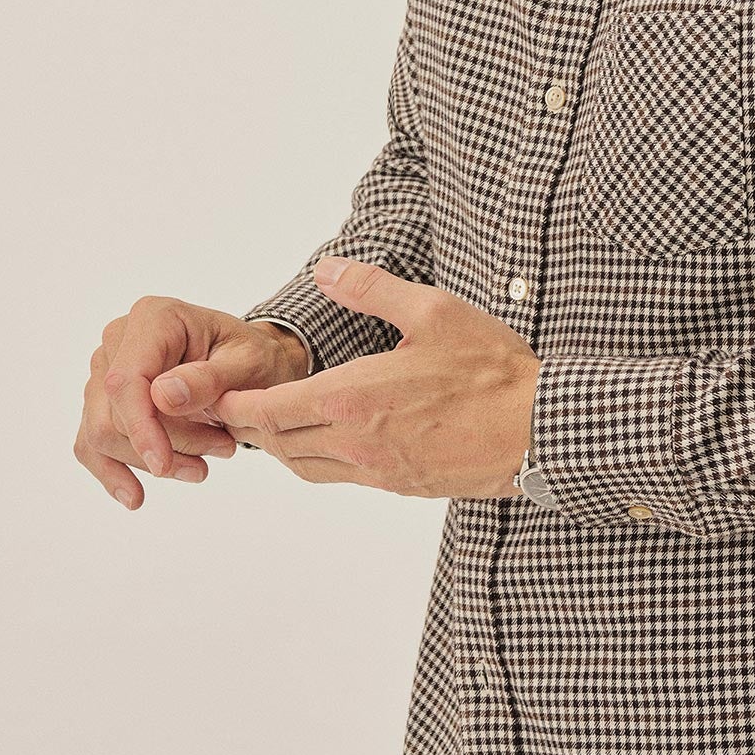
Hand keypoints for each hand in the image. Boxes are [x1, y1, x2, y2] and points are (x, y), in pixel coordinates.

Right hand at [76, 297, 308, 509]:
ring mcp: (105, 369)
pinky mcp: (103, 400)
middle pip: (112, 411)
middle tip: (221, 451)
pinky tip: (134, 496)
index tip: (164, 465)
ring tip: (201, 468)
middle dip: (163, 446)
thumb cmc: (253, 358)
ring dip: (148, 462)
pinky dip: (112, 472)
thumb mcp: (250, 363)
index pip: (126, 379)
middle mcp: (118, 340)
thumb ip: (210, 378)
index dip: (141, 427)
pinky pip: (91, 443)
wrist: (250, 364)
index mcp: (154, 318)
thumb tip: (162, 396)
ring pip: (102, 433)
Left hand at [212, 257, 540, 498]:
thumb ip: (371, 288)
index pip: (270, 410)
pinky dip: (316, 458)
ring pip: (306, 465)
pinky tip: (323, 437)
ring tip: (269, 423)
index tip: (216, 394)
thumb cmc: (491, 370)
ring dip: (282, 444)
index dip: (237, 404)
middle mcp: (356, 442)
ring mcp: (378, 470)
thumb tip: (326, 270)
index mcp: (352, 398)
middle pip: (279, 442)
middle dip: (250, 425)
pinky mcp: (401, 485)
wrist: (538, 430)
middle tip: (229, 408)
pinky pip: (341, 476)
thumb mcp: (432, 311)